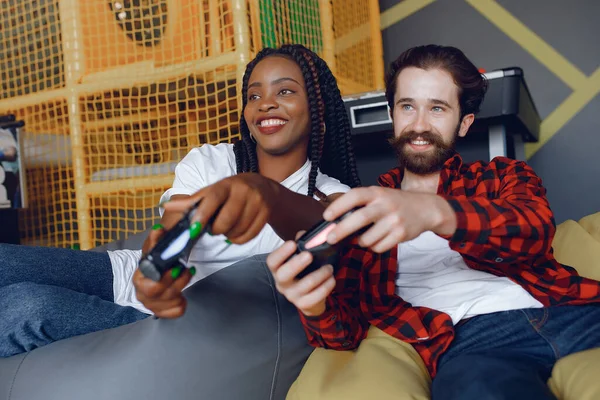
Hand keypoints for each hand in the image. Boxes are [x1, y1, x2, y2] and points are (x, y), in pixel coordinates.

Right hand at [134, 225, 194, 317]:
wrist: (149, 278)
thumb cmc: (152, 264)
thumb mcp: (152, 250)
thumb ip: (155, 240)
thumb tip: (158, 229)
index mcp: (139, 280)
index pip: (150, 284)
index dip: (166, 278)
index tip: (177, 267)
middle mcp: (143, 295)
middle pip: (161, 294)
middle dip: (178, 282)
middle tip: (187, 270)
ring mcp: (152, 306)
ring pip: (171, 302)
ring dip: (182, 288)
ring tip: (185, 276)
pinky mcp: (162, 312)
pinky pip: (177, 311)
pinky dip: (182, 302)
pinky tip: (180, 293)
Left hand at [162, 173, 277, 243]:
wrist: (263, 188)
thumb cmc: (231, 192)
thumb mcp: (211, 192)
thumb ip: (190, 202)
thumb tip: (166, 206)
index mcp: (225, 185)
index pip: (212, 200)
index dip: (201, 217)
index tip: (192, 231)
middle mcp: (242, 190)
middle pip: (225, 221)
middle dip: (216, 230)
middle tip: (215, 227)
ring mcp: (256, 201)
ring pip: (237, 231)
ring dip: (228, 235)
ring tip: (228, 227)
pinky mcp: (266, 212)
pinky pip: (249, 236)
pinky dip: (240, 239)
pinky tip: (237, 231)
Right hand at [266, 240, 335, 316]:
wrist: (310, 298)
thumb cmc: (304, 273)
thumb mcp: (300, 258)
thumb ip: (302, 244)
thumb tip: (304, 233)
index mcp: (278, 269)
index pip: (272, 261)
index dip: (281, 252)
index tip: (292, 244)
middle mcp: (282, 283)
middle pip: (283, 275)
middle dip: (296, 264)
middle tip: (309, 255)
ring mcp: (292, 295)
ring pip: (305, 285)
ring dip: (320, 274)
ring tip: (329, 268)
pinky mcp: (303, 304)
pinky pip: (316, 296)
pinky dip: (327, 286)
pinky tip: (331, 279)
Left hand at [323, 187, 456, 252]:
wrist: (426, 208)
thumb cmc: (395, 203)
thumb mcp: (379, 195)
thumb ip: (361, 205)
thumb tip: (334, 222)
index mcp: (377, 192)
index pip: (355, 196)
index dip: (339, 205)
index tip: (326, 216)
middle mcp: (386, 204)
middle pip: (360, 218)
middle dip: (341, 230)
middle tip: (330, 238)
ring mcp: (395, 220)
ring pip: (368, 238)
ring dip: (360, 242)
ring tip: (363, 238)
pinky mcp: (402, 234)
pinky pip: (379, 247)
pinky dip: (373, 247)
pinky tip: (377, 240)